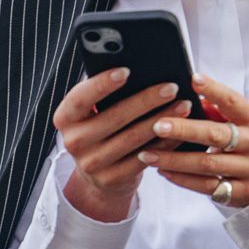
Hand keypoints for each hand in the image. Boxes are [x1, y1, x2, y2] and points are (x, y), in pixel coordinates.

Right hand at [53, 67, 189, 222]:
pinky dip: (164, 144)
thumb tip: (139, 69)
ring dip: (161, 120)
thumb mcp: (92, 111)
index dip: (102, 84)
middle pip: (114, 117)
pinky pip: (143, 158)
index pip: (80, 98)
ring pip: (132, 138)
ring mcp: (92, 164)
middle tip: (171, 87)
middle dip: (146, 100)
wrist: (96, 173)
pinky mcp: (111, 179)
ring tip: (183, 106)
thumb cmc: (100, 129)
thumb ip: (104, 94)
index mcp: (65, 118)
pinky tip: (179, 131)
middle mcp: (74, 141)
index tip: (126, 71)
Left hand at [136, 74, 248, 208]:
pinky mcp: (242, 193)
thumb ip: (215, 109)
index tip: (192, 80)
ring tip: (148, 154)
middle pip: (216, 135)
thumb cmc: (241, 140)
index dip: (214, 90)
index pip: (233, 101)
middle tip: (157, 126)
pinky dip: (182, 179)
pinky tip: (162, 171)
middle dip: (184, 130)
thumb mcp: (235, 121)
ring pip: (206, 164)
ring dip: (174, 159)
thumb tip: (186, 93)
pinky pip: (206, 186)